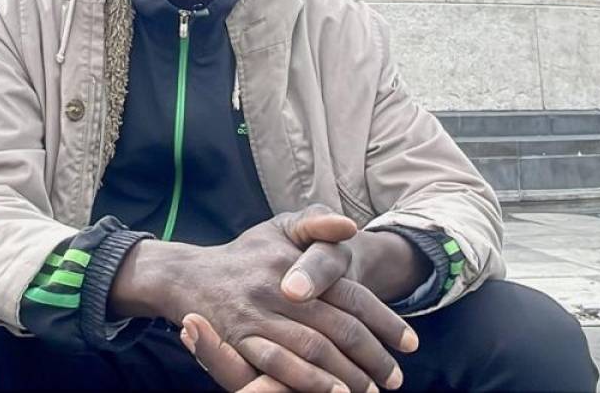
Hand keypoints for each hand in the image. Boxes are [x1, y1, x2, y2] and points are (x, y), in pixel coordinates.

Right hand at [111, 208, 417, 391]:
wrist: (188, 275)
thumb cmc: (246, 254)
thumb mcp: (280, 227)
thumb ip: (316, 222)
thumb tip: (351, 227)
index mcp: (294, 260)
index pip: (351, 295)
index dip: (385, 321)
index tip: (411, 343)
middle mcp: (278, 287)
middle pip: (338, 327)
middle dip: (372, 356)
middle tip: (395, 378)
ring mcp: (256, 315)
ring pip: (314, 349)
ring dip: (347, 374)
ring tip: (372, 390)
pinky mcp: (237, 340)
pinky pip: (279, 364)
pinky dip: (309, 381)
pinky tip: (334, 392)